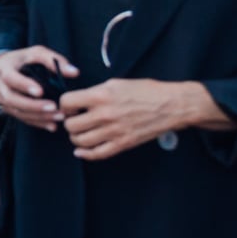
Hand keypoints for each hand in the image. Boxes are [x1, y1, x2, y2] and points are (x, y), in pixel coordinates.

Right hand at [0, 46, 79, 128]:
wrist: (1, 68)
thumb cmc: (21, 60)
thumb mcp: (35, 53)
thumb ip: (54, 60)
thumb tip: (74, 73)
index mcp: (5, 69)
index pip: (11, 78)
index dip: (24, 85)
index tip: (40, 91)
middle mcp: (0, 86)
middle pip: (12, 99)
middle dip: (34, 105)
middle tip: (54, 107)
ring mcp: (2, 100)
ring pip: (17, 112)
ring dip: (38, 116)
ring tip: (58, 117)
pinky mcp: (8, 109)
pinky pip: (22, 119)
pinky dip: (38, 123)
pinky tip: (52, 125)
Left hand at [55, 75, 212, 160]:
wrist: (171, 105)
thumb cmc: (145, 91)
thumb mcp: (116, 83)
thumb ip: (95, 92)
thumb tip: (77, 101)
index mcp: (101, 95)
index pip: (66, 102)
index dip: (65, 105)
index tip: (70, 107)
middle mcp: (104, 114)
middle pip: (70, 125)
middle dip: (69, 122)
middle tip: (76, 120)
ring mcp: (113, 131)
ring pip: (79, 141)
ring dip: (76, 137)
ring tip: (82, 132)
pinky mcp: (123, 144)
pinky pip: (96, 154)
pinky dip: (85, 154)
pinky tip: (82, 150)